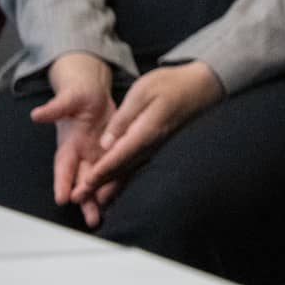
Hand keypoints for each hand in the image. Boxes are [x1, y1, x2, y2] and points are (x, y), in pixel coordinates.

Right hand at [31, 53, 116, 224]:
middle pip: (80, 180)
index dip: (62, 182)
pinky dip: (112, 186)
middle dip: (83, 200)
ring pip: (95, 182)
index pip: (64, 166)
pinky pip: (111, 172)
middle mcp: (79, 154)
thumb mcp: (68, 98)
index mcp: (68, 143)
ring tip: (100, 218)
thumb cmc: (77, 95)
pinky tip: (115, 201)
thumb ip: (55, 107)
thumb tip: (37, 114)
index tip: (62, 198)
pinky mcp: (108, 154)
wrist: (90, 93)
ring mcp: (93, 155)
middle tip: (90, 218)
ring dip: (96, 200)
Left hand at [74, 61, 223, 205]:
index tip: (85, 184)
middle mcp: (152, 145)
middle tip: (81, 198)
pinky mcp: (158, 146)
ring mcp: (157, 147)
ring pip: (130, 170)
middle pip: (122, 168)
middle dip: (101, 184)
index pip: (119, 156)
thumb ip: (123, 117)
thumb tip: (106, 143)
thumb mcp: (143, 91)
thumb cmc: (172, 84)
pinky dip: (124, 177)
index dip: (101, 170)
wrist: (203, 86)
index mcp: (146, 131)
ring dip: (112, 185)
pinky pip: (138, 165)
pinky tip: (116, 186)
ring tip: (95, 200)